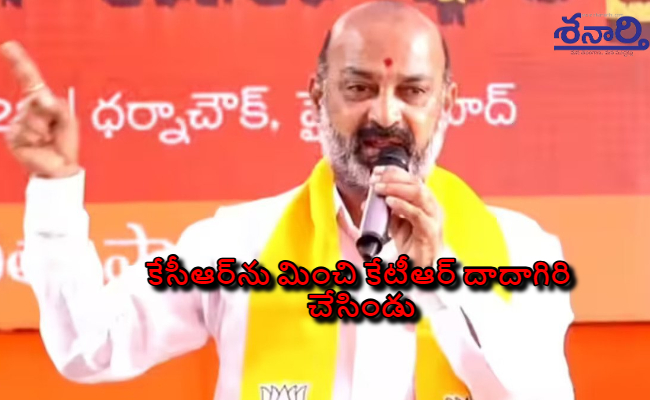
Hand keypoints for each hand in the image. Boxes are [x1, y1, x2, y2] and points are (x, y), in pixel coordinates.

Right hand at [1, 41, 79, 178]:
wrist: (60, 166)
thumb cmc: (65, 142)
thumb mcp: (67, 119)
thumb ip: (55, 105)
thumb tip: (40, 97)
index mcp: (41, 103)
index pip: (29, 79)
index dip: (19, 62)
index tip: (9, 46)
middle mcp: (27, 110)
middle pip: (34, 100)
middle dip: (48, 114)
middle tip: (54, 130)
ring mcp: (19, 123)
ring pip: (30, 117)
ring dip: (43, 129)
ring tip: (47, 139)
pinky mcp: (14, 136)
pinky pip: (24, 130)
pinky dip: (36, 137)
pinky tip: (39, 144)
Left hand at [370, 165, 442, 267]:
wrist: (419, 268)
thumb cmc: (412, 246)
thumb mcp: (396, 224)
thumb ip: (386, 211)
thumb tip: (368, 201)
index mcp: (426, 202)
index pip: (413, 179)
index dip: (394, 172)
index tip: (377, 171)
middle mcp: (433, 207)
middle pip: (416, 183)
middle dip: (393, 178)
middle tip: (375, 180)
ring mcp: (434, 219)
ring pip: (419, 194)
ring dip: (396, 188)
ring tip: (379, 189)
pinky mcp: (430, 233)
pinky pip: (418, 215)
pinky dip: (403, 206)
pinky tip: (390, 202)